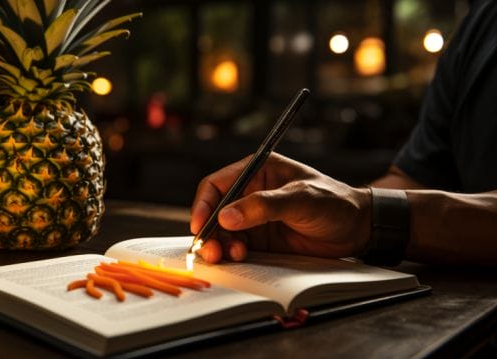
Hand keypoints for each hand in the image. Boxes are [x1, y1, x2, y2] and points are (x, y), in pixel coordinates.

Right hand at [190, 152, 371, 262]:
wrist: (359, 228)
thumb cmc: (334, 203)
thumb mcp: (301, 199)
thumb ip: (264, 206)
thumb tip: (226, 216)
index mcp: (257, 171)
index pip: (217, 184)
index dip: (204, 204)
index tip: (200, 225)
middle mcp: (251, 193)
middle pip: (215, 211)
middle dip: (209, 231)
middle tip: (211, 250)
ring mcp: (254, 218)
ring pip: (223, 232)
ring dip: (220, 245)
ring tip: (229, 256)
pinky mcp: (261, 239)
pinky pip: (237, 246)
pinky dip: (232, 254)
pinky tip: (239, 259)